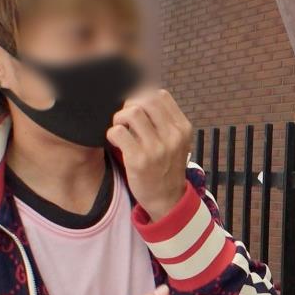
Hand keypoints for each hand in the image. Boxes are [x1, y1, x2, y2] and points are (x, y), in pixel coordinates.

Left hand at [107, 89, 191, 221]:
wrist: (167, 199)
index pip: (160, 95)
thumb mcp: (176, 141)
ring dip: (119, 119)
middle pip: (144, 100)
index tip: (137, 110)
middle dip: (129, 106)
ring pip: (130, 113)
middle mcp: (172, 136)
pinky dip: (112, 134)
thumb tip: (140, 94)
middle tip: (126, 120)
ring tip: (121, 130)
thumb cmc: (167, 166)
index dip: (143, 97)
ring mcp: (157, 148)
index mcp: (183, 128)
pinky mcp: (139, 160)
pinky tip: (117, 143)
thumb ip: (164, 120)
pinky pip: (117, 132)